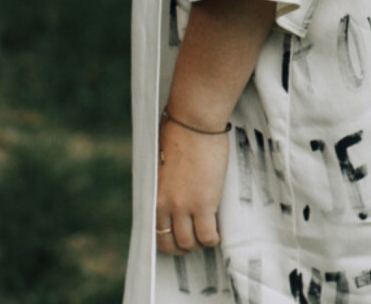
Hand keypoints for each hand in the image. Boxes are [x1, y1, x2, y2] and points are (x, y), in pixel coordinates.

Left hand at [156, 118, 228, 254]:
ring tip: (207, 236)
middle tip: (194, 240)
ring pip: (189, 243)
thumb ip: (164, 184)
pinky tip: (217, 233)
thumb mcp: (163, 164)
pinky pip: (207, 235)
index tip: (178, 238)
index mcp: (154, 195)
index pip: (156, 232)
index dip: (168, 240)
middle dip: (183, 247)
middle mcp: (166, 205)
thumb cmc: (180, 133)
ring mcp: (184, 206)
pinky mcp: (204, 203)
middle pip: (171, 243)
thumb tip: (170, 191)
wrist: (194, 122)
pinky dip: (212, 239)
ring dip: (199, 244)